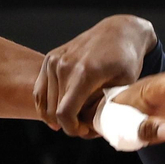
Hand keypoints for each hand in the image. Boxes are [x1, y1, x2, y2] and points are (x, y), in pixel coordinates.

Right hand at [36, 15, 160, 136]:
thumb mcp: (122, 87)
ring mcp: (54, 61)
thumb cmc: (125, 60)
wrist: (118, 32)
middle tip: (87, 126)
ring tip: (78, 116)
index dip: (72, 129)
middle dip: (69, 124)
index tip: (85, 131)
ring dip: (58, 116)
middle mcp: (64, 65)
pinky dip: (46, 105)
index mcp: (84, 73)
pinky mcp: (49, 59)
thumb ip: (102, 107)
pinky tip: (58, 113)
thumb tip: (86, 124)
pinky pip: (39, 91)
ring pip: (46, 104)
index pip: (65, 113)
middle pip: (54, 111)